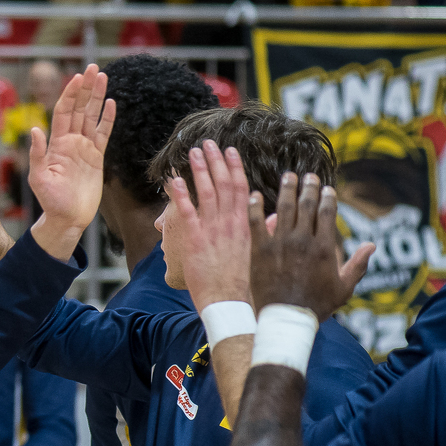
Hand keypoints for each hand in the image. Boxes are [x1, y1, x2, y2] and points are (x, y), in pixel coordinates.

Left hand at [27, 64, 115, 257]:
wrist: (67, 219)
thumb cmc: (50, 201)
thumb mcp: (39, 179)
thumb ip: (37, 154)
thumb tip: (35, 129)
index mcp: (56, 144)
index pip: (63, 112)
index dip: (70, 94)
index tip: (77, 77)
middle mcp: (70, 142)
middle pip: (79, 108)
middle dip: (86, 88)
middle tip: (93, 68)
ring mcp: (84, 148)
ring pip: (92, 116)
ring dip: (97, 97)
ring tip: (103, 77)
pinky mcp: (97, 158)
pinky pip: (103, 134)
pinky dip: (107, 119)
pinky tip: (112, 103)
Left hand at [163, 141, 252, 308]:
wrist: (232, 303)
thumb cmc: (246, 283)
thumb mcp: (261, 253)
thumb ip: (264, 232)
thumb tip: (271, 217)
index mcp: (246, 223)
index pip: (241, 187)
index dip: (234, 167)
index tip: (230, 151)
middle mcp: (231, 222)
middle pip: (223, 184)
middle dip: (215, 161)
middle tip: (208, 142)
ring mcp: (213, 230)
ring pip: (206, 192)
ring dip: (199, 170)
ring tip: (193, 152)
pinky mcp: (195, 241)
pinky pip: (186, 213)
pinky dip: (180, 195)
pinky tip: (174, 180)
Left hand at [249, 172, 373, 320]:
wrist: (286, 320)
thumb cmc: (316, 307)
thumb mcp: (343, 288)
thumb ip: (358, 265)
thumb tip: (371, 245)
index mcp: (324, 247)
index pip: (327, 212)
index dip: (327, 197)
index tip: (327, 188)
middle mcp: (303, 241)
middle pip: (307, 205)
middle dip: (309, 187)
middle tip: (308, 176)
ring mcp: (280, 244)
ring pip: (284, 208)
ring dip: (287, 189)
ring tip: (288, 176)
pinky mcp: (259, 251)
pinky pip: (255, 223)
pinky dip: (255, 207)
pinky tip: (255, 194)